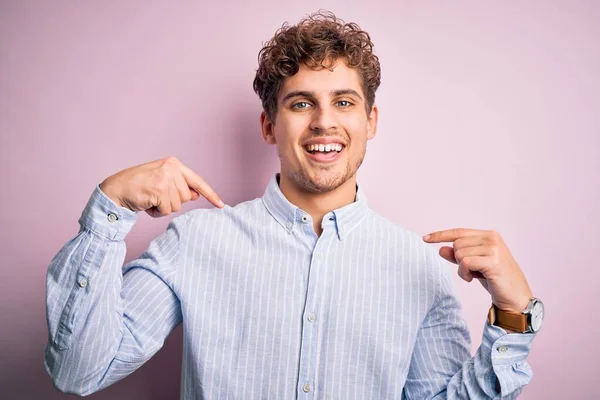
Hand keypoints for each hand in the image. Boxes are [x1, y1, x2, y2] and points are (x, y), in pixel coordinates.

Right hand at [99, 156, 223, 217]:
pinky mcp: (159, 189)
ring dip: (163, 207)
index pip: (197, 181)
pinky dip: (156, 212)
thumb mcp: (162, 183)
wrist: (116, 189)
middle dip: (171, 202)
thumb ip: (179, 188)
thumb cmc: (139, 187)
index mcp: (174, 164)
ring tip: (149, 198)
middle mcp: (171, 168)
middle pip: (186, 197)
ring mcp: (166, 178)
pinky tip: (146, 203)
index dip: (210, 194)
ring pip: (177, 206)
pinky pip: (166, 210)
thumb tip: (196, 195)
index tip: (221, 205)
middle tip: (155, 195)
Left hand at [423, 228, 532, 312]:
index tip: (425, 238)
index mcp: (489, 235)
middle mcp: (492, 238)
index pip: (458, 232)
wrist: (515, 296)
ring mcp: (493, 248)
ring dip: (462, 268)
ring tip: (475, 275)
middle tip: (472, 270)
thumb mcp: (473, 266)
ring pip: (459, 254)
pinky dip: (464, 273)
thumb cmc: (495, 279)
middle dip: (458, 260)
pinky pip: (464, 262)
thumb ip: (458, 256)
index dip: (440, 235)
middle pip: (456, 244)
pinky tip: (473, 278)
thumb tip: (440, 249)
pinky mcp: (493, 260)